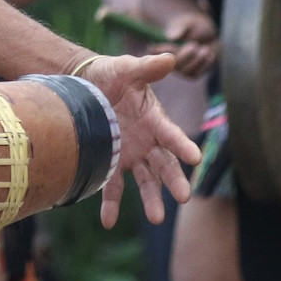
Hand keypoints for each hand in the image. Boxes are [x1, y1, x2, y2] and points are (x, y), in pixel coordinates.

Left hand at [77, 53, 201, 227]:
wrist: (85, 84)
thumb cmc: (111, 74)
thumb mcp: (127, 68)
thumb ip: (146, 67)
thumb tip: (169, 58)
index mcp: (155, 120)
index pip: (172, 135)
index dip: (183, 145)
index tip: (195, 157)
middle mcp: (148, 141)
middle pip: (164, 164)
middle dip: (174, 180)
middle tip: (184, 196)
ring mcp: (131, 155)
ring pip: (145, 180)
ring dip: (151, 198)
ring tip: (156, 218)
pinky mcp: (112, 163)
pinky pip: (113, 186)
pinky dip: (111, 204)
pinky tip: (108, 222)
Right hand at [162, 11, 217, 77]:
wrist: (207, 34)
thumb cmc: (192, 26)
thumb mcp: (186, 23)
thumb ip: (179, 28)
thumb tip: (171, 37)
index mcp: (159, 46)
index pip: (153, 52)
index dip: (162, 51)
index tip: (174, 44)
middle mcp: (166, 60)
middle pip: (171, 65)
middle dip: (184, 56)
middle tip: (194, 45)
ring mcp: (179, 69)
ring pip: (184, 71)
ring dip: (196, 59)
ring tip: (204, 48)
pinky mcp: (191, 74)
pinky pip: (196, 73)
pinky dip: (204, 63)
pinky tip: (208, 54)